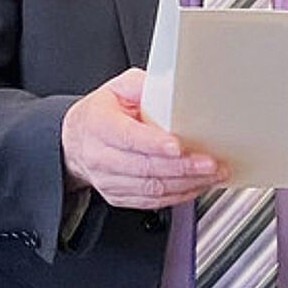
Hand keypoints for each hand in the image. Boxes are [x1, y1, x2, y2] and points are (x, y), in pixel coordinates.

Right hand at [61, 69, 222, 209]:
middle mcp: (100, 156)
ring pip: (151, 188)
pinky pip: (152, 202)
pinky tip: (197, 185)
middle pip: (145, 167)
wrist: (75, 142)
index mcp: (99, 125)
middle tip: (210, 163)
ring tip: (212, 175)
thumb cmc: (100, 114)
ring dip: (186, 184)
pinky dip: (178, 196)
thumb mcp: (117, 89)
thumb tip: (169, 86)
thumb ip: (142, 86)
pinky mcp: (119, 196)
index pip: (129, 138)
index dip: (154, 144)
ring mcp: (109, 180)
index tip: (178, 146)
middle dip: (182, 167)